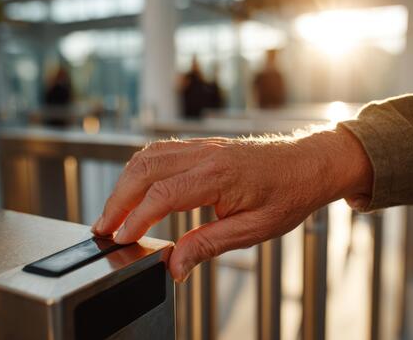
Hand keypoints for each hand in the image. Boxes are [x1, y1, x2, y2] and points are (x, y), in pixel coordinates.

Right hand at [92, 125, 371, 280]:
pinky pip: (161, 151)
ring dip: (124, 183)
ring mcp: (203, 147)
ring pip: (148, 156)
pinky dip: (140, 169)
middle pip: (145, 170)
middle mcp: (206, 155)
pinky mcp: (203, 146)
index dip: (135, 219)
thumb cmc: (289, 194)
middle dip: (117, 200)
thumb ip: (209, 245)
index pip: (163, 195)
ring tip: (112, 212)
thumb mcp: (254, 229)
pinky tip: (134, 188)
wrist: (309, 163)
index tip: (121, 240)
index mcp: (220, 176)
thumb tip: (174, 265)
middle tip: (103, 229)